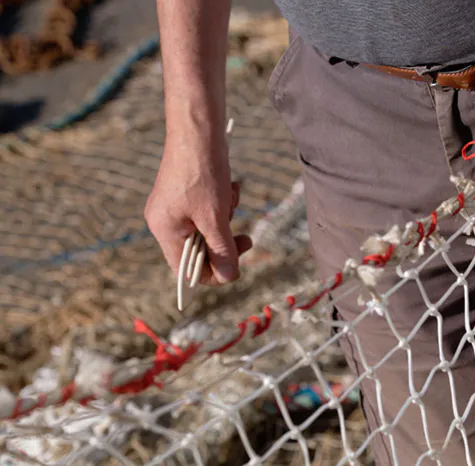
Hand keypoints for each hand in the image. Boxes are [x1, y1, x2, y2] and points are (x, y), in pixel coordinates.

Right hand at [145, 133, 251, 284]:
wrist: (198, 127)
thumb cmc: (203, 171)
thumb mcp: (216, 216)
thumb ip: (222, 249)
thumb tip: (228, 277)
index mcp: (164, 230)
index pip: (186, 270)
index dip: (213, 273)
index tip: (237, 266)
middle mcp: (164, 221)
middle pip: (199, 250)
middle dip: (224, 241)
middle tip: (246, 238)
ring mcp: (174, 206)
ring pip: (207, 228)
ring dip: (226, 218)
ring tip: (231, 197)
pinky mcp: (186, 192)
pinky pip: (208, 210)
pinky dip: (222, 203)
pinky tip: (229, 186)